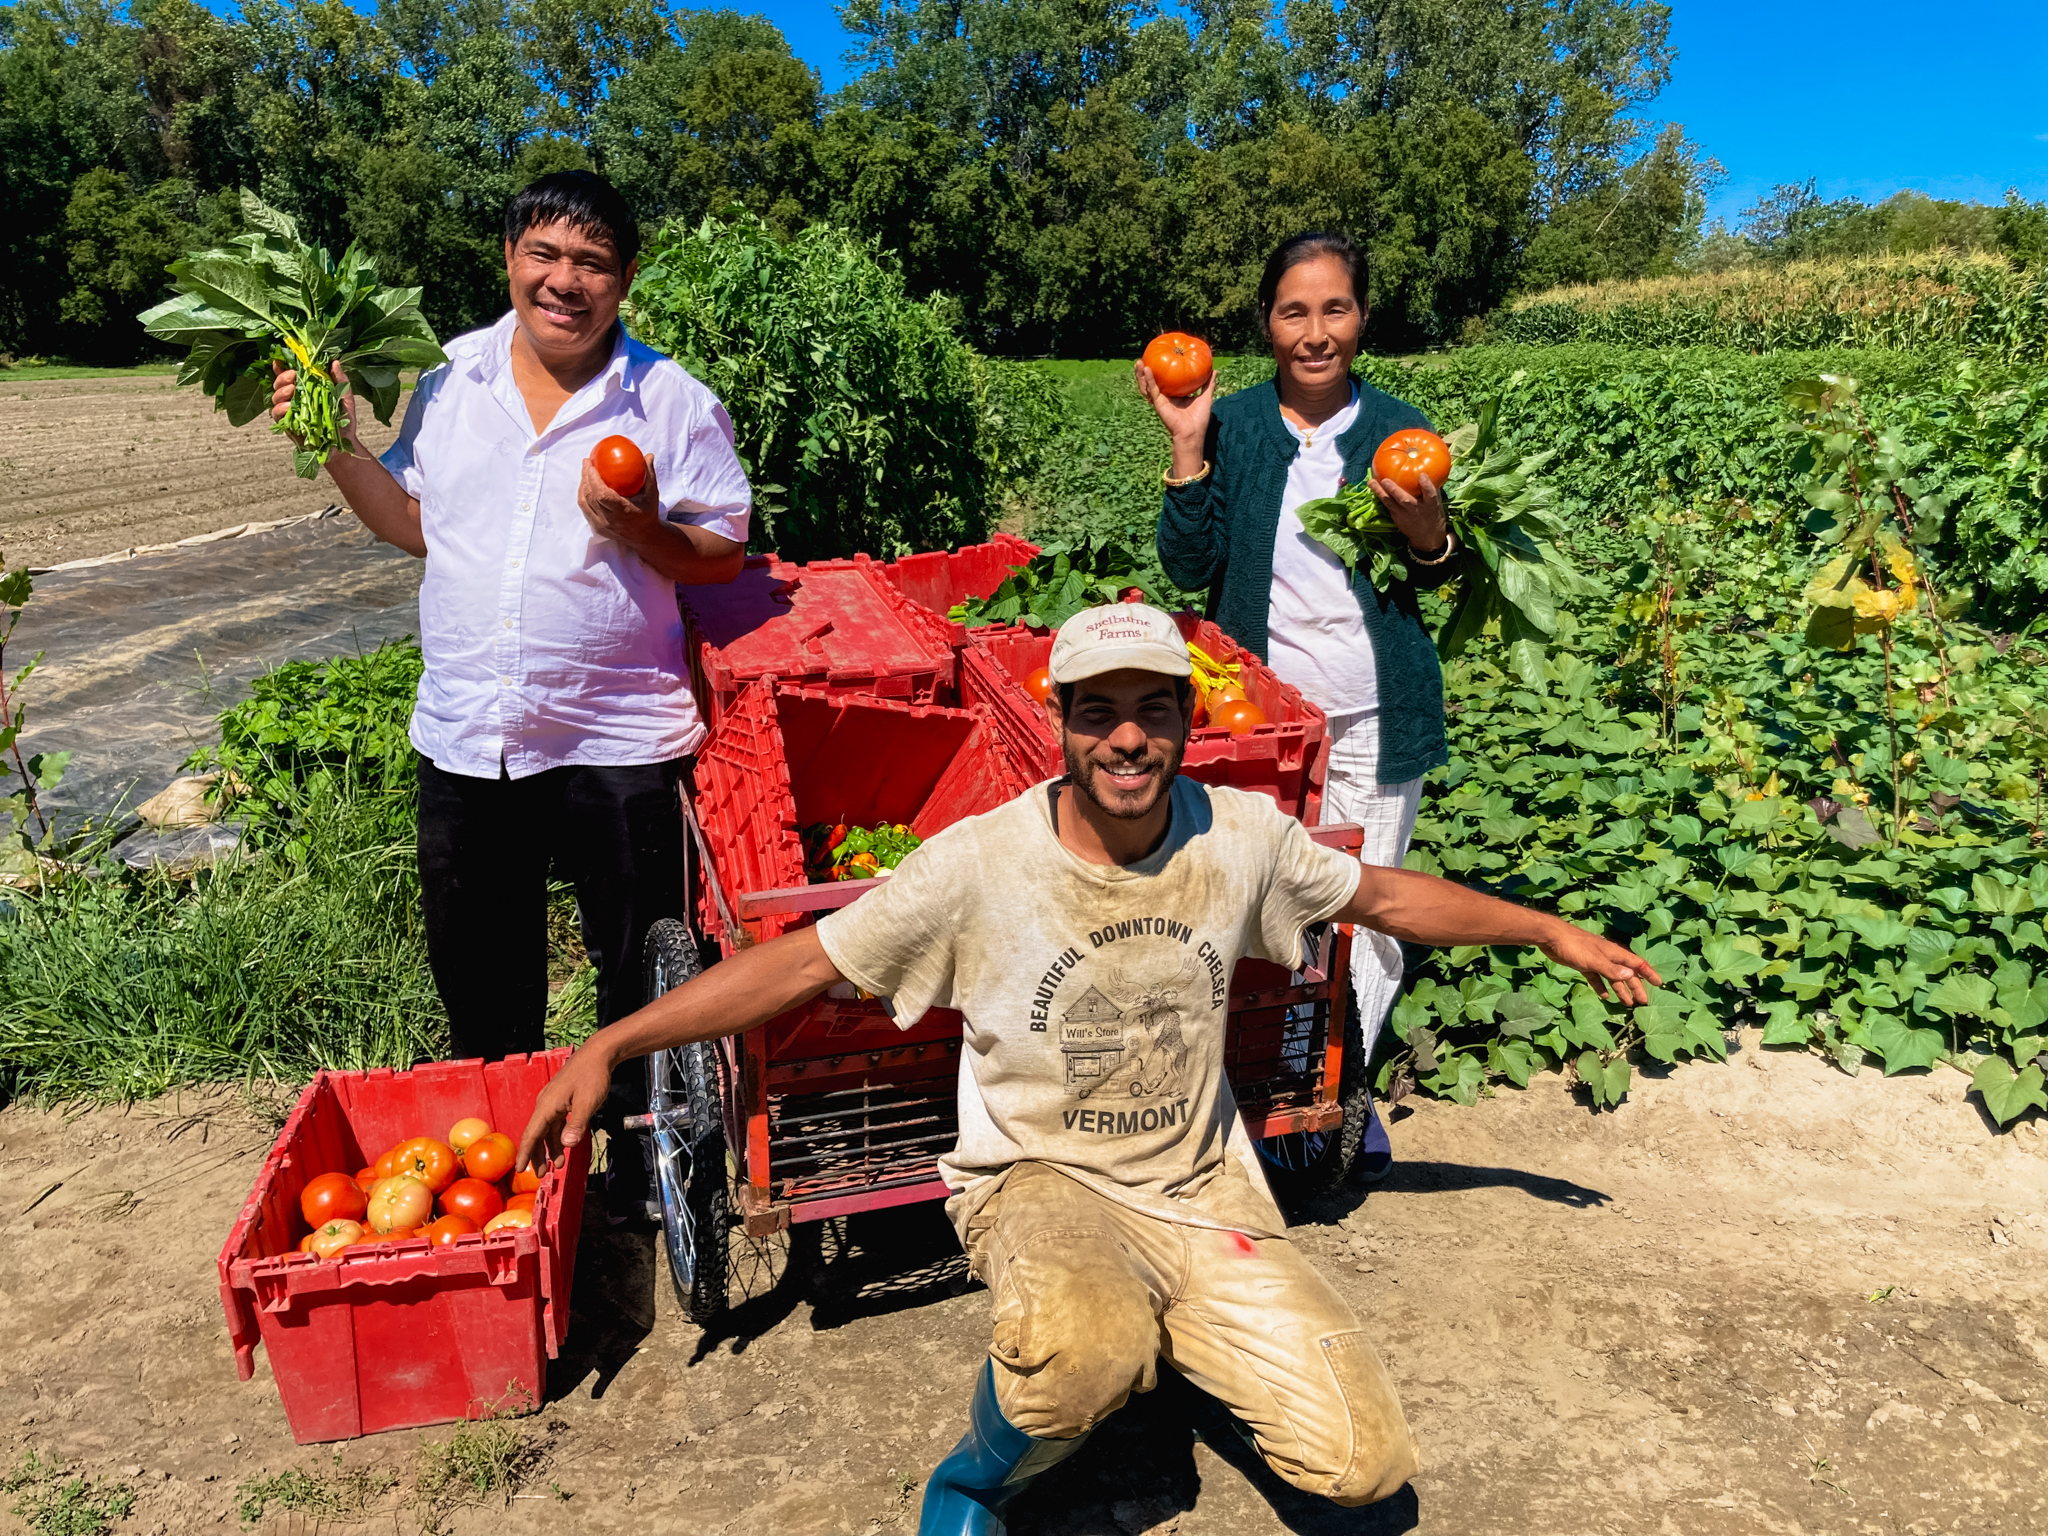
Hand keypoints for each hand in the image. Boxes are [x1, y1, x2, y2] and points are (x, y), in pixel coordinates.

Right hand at [270, 359, 360, 449]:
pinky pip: (277, 414)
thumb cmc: (344, 420)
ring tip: (292, 390)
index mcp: (305, 388)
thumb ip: (340, 380)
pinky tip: (288, 406)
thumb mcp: (345, 397)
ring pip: (275, 397)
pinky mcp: (287, 424)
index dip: (281, 367)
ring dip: (281, 391)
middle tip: (293, 375)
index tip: (279, 360)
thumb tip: (335, 362)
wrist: (343, 444)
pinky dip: (280, 409)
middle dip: (283, 377)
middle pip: (279, 384)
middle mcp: (294, 398)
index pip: (288, 375)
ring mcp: (289, 411)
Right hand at [515, 1042, 615, 1171]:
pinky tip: (563, 1145)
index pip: (532, 1134)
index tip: (519, 1169)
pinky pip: (555, 1122)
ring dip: (550, 1147)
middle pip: (536, 1134)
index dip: (525, 1153)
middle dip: (537, 1155)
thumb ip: (577, 1125)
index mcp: (547, 1106)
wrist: (598, 1054)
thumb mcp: (588, 1103)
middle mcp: (545, 1104)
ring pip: (546, 1129)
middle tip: (541, 1174)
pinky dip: (557, 1135)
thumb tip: (565, 1146)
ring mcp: (553, 1101)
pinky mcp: (561, 1100)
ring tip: (557, 1164)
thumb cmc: (593, 1076)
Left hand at [578, 453, 662, 548]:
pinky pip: (585, 509)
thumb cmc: (649, 512)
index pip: (602, 495)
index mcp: (622, 512)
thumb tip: (648, 455)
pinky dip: (583, 495)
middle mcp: (609, 520)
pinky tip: (586, 485)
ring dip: (582, 485)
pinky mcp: (596, 528)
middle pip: (590, 497)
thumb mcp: (652, 494)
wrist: (644, 537)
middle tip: (586, 462)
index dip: (593, 479)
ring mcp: (601, 525)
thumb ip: (649, 474)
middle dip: (585, 477)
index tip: (591, 464)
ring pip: (584, 503)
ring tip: (585, 472)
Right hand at [1134, 358, 1211, 466]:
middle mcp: (1165, 397)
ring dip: (1141, 374)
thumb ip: (1208, 384)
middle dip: (1145, 371)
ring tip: (1139, 362)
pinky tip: (1147, 369)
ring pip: (1147, 386)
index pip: (1164, 380)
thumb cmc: (1199, 418)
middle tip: (1144, 358)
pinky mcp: (1159, 403)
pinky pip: (1152, 390)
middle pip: (1152, 382)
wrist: (1193, 433)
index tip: (1159, 358)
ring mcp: (1160, 401)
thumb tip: (1215, 370)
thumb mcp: (1206, 396)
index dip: (1160, 371)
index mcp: (1174, 395)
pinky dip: (1149, 380)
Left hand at [1369, 471, 1449, 553]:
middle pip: (1404, 499)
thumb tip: (1425, 470)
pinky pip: (1387, 505)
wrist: (1427, 537)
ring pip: (1390, 503)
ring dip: (1380, 492)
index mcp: (1430, 505)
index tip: (1421, 475)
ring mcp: (1404, 515)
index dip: (1426, 485)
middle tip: (1385, 480)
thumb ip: (1431, 489)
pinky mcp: (1396, 517)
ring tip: (1371, 482)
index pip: (1430, 494)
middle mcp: (1416, 509)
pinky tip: (1373, 487)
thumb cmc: (1433, 515)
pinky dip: (1380, 496)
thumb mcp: (1436, 503)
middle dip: (1394, 490)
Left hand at [1537, 922, 1661, 1005]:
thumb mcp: (1595, 960)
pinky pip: (1596, 978)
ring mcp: (1596, 961)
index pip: (1637, 964)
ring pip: (1612, 977)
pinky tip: (1605, 996)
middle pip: (1626, 974)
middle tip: (1642, 1002)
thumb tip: (1631, 976)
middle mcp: (1608, 957)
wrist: (1552, 938)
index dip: (1649, 973)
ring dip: (1620, 990)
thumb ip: (1611, 970)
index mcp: (1614, 953)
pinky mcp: (1584, 965)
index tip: (1659, 984)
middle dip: (1636, 987)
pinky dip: (1601, 987)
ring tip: (1627, 1003)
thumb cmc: (1576, 947)